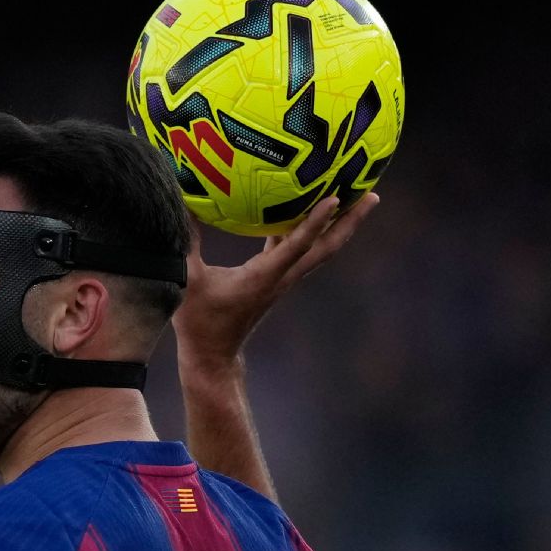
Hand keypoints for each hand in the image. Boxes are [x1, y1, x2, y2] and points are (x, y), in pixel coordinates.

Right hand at [172, 193, 379, 366]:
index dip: (317, 220)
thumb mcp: (187, 278)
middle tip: (372, 194)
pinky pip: (301, 250)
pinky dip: (311, 230)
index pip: (297, 244)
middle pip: (326, 247)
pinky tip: (309, 210)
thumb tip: (179, 203)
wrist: (212, 356)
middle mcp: (281, 277)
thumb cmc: (200, 321)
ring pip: (319, 250)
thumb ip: (186, 240)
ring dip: (340, 226)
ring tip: (357, 197)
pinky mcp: (275, 280)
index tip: (337, 196)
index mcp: (264, 277)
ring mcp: (281, 280)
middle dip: (350, 221)